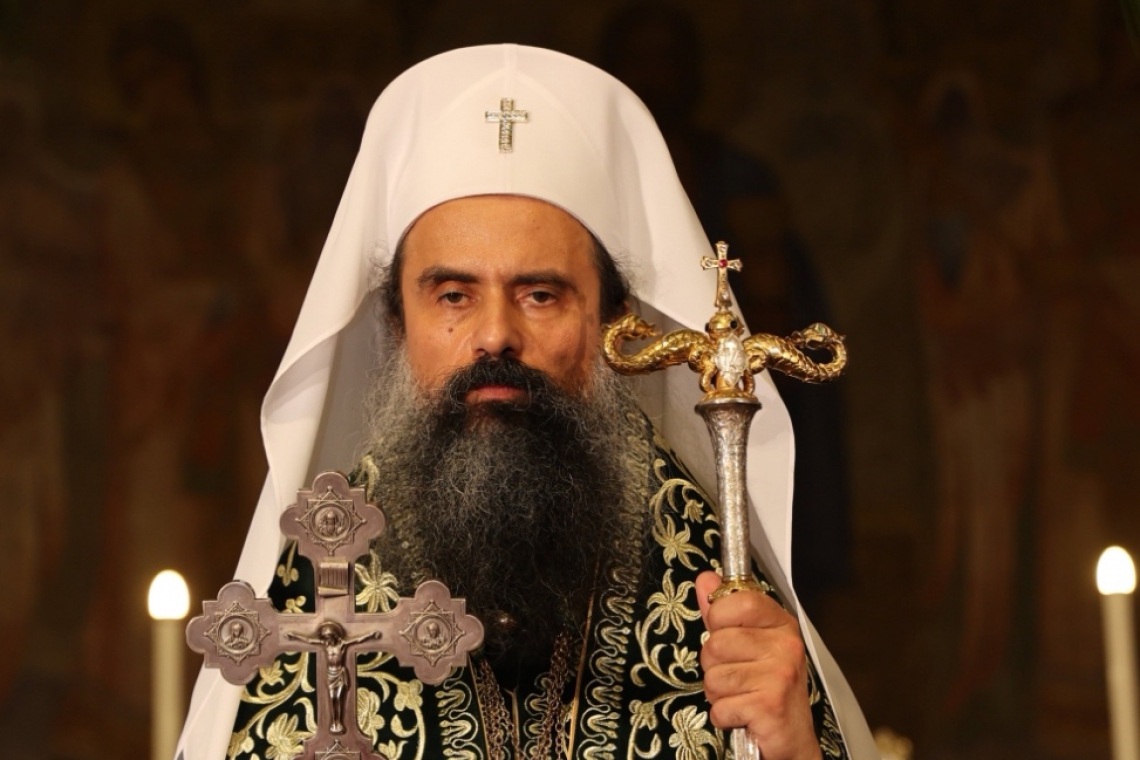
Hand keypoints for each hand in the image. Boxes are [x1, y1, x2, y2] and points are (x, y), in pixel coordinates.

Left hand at [695, 571, 821, 759]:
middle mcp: (785, 645)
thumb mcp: (749, 642)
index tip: (727, 633)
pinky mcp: (770, 705)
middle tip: (736, 676)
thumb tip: (706, 580)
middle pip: (716, 643)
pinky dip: (724, 715)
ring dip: (718, 693)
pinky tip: (742, 714)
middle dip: (714, 665)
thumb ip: (724, 611)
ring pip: (714, 676)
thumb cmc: (769, 687)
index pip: (738, 601)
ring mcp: (779, 675)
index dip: (718, 618)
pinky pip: (720, 706)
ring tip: (740, 695)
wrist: (791, 737)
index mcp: (780, 623)